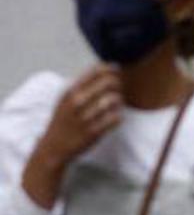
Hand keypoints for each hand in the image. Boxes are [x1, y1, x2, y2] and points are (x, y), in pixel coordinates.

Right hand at [24, 67, 122, 209]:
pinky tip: (114, 117)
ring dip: (119, 101)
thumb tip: (108, 68)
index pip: (96, 71)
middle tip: (117, 90)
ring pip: (114, 100)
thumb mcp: (66, 98)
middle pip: (109, 83)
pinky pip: (116, 118)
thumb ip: (84, 84)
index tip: (116, 73)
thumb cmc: (64, 119)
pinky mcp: (94, 132)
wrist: (54, 146)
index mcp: (70, 91)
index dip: (111, 69)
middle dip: (118, 84)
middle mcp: (77, 102)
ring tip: (116, 104)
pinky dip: (118, 116)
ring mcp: (85, 117)